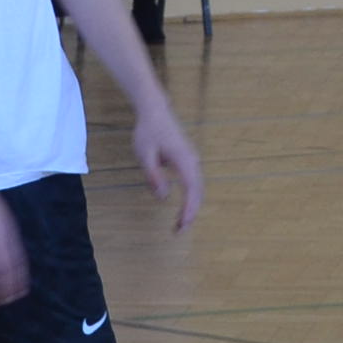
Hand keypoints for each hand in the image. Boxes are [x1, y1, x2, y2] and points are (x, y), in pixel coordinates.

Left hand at [130, 98, 204, 232]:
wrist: (155, 111)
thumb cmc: (148, 132)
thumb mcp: (144, 155)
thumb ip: (153, 176)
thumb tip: (163, 197)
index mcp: (183, 160)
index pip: (191, 190)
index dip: (189, 210)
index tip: (183, 225)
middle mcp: (192, 161)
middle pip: (197, 192)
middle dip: (190, 213)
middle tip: (178, 231)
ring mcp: (192, 160)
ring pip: (197, 188)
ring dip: (191, 207)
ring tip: (179, 224)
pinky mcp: (188, 160)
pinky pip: (193, 183)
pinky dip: (190, 198)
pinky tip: (183, 208)